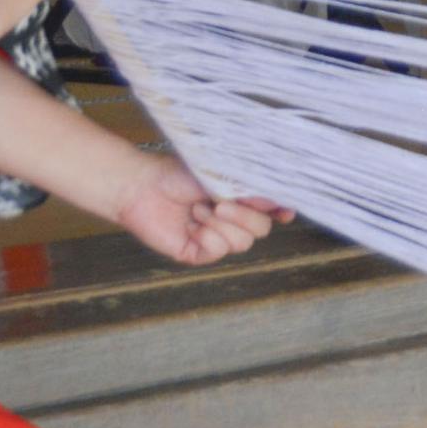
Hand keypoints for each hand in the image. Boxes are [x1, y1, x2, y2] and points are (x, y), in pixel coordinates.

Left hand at [111, 158, 285, 266]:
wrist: (141, 187)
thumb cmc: (177, 175)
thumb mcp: (219, 177)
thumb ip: (249, 190)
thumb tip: (278, 203)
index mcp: (239, 199)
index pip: (271, 211)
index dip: (281, 213)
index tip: (285, 212)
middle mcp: (231, 220)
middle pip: (261, 230)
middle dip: (244, 217)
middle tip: (220, 204)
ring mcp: (215, 238)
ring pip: (242, 243)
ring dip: (219, 225)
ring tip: (197, 210)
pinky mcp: (198, 252)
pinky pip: (218, 250)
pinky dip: (206, 236)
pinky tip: (190, 225)